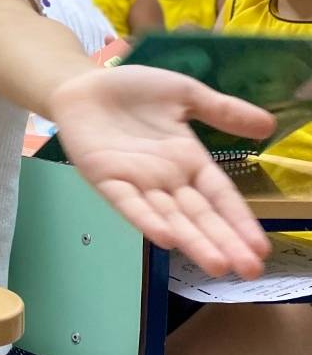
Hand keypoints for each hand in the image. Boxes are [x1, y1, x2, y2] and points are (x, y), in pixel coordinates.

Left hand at [51, 65, 275, 279]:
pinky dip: (146, 219)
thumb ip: (222, 111)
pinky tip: (165, 238)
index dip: (240, 220)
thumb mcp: (184, 94)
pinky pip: (128, 203)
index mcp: (188, 160)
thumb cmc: (133, 90)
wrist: (84, 83)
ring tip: (218, 265)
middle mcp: (166, 178)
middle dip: (225, 242)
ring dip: (192, 241)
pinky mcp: (106, 178)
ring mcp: (136, 182)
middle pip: (200, 216)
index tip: (261, 248)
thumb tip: (270, 124)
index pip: (220, 196)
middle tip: (250, 271)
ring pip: (169, 217)